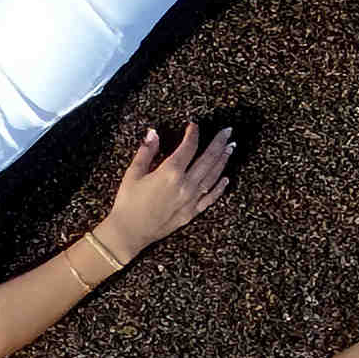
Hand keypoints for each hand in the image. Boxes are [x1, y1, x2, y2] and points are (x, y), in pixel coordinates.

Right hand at [94, 120, 236, 259]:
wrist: (129, 232)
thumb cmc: (128, 202)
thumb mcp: (133, 173)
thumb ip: (146, 151)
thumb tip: (153, 133)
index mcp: (170, 172)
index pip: (188, 147)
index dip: (193, 134)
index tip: (194, 125)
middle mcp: (185, 184)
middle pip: (207, 159)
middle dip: (218, 143)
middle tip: (227, 132)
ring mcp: (190, 199)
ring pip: (212, 176)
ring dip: (222, 161)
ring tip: (230, 148)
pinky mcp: (191, 212)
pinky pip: (210, 198)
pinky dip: (219, 187)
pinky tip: (225, 178)